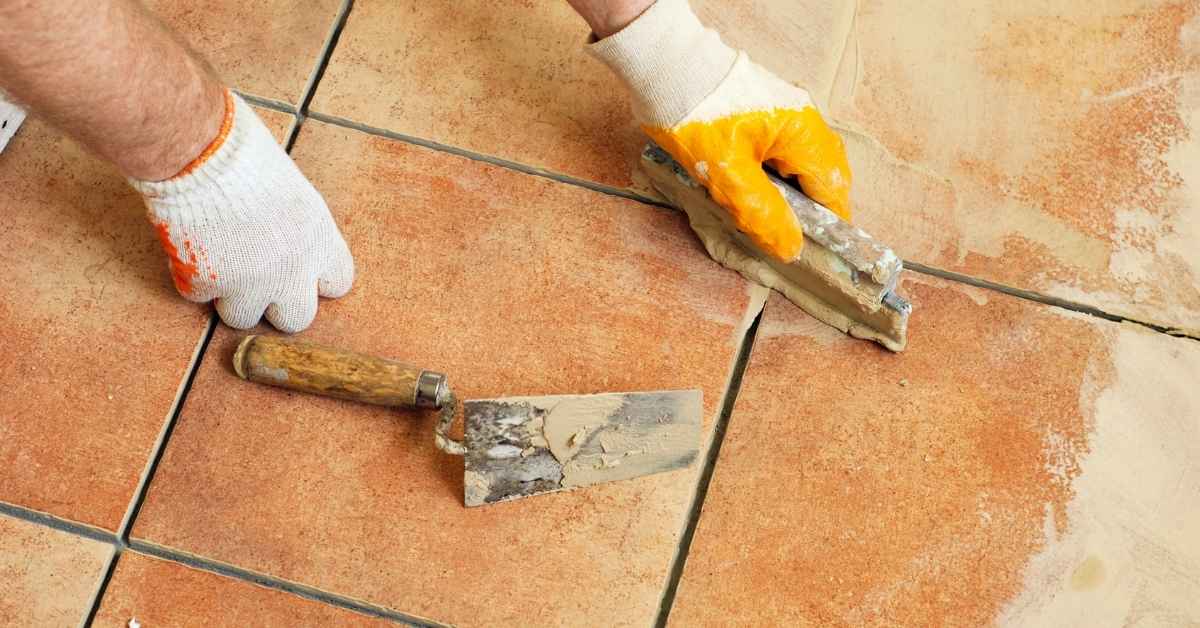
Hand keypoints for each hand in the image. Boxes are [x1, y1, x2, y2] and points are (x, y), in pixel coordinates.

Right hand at [132, 91, 353, 332]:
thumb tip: (286, 242)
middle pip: (296, 319)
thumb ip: (297, 227)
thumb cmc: (245, 152)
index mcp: (320, 241)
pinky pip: (197, 295)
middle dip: (275, 303)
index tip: (298, 268)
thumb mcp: (293, 190)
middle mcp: (292, 270)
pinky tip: (190, 241)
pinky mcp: (207, 285)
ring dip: (229, 295)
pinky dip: (190, 275)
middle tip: (255, 278)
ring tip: (217, 257)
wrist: (198, 152)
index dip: (314, 279)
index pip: (338, 283)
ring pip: (242, 317)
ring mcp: (249, 283)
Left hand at [589, 0, 851, 261]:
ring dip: (788, 194)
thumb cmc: (693, 115)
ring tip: (761, 216)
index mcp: (804, 133)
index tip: (811, 252)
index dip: (827, 225)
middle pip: (821, 175)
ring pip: (800, 164)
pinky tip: (748, 189)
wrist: (662, 65)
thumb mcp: (727, 175)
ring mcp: (785, 112)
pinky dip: (772, 175)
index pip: (833, 188)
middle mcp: (803, 119)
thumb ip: (763, 213)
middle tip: (781, 237)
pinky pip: (781, 151)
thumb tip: (791, 247)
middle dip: (807, 210)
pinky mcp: (763, 111)